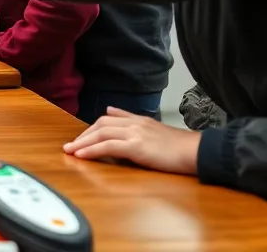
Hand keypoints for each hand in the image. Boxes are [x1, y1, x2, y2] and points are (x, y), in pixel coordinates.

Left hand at [63, 107, 201, 174]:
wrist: (195, 151)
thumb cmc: (179, 147)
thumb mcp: (154, 130)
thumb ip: (133, 121)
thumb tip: (112, 111)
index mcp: (139, 120)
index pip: (109, 118)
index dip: (92, 127)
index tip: (81, 136)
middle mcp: (134, 123)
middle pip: (101, 124)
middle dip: (83, 135)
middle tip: (70, 146)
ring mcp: (135, 133)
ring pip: (101, 133)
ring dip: (83, 142)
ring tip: (70, 151)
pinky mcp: (136, 146)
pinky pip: (108, 146)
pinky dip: (92, 150)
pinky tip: (82, 156)